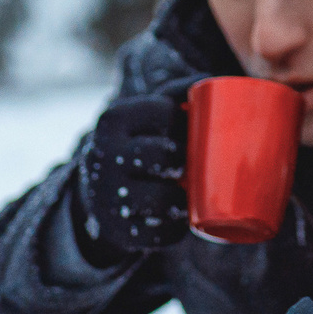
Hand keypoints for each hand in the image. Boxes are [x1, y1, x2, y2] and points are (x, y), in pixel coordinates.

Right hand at [75, 87, 190, 265]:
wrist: (98, 195)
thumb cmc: (138, 146)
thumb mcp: (144, 116)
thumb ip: (176, 92)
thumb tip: (214, 79)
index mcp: (113, 119)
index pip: (165, 114)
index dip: (185, 124)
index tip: (188, 131)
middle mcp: (104, 155)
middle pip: (164, 155)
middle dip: (184, 161)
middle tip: (189, 164)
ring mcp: (107, 196)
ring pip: (163, 198)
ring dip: (183, 199)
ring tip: (189, 194)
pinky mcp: (119, 231)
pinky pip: (160, 233)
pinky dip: (175, 228)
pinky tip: (177, 219)